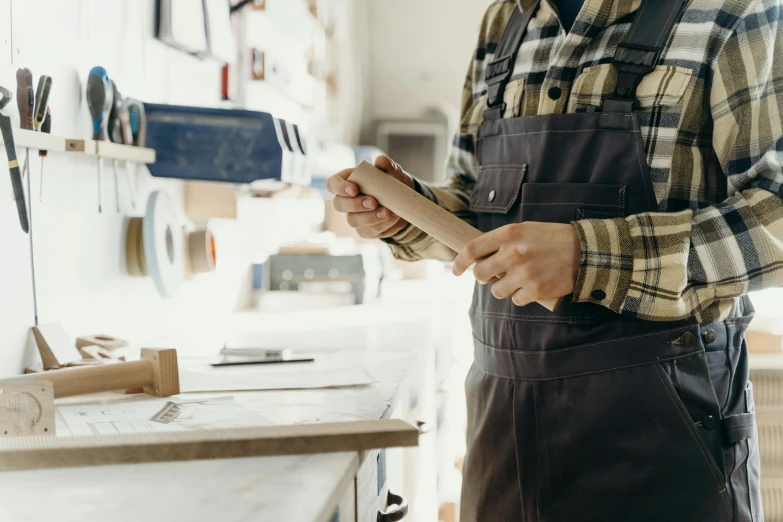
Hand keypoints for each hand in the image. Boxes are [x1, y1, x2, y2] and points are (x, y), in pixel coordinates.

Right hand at [327, 156, 413, 238]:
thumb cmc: (391, 182)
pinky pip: (368, 231)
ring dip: (370, 218)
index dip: (339, 187)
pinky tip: (393, 218)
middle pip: (339, 205)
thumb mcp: (392, 171)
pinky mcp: (365, 230)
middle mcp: (346, 200)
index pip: (333, 184)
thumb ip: (386, 165)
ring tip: (388, 212)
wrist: (404, 201)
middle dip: (355, 204)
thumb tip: (381, 161)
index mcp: (347, 182)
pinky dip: (381, 226)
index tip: (354, 189)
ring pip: (353, 221)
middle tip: (373, 202)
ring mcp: (354, 217)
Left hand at [452, 222, 579, 305]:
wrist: (586, 251)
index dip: (459, 262)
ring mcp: (524, 273)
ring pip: (496, 291)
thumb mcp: (525, 230)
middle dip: (485, 277)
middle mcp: (513, 253)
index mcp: (508, 234)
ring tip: (521, 278)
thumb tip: (477, 260)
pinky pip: (515, 300)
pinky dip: (522, 296)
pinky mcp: (535, 290)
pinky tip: (534, 285)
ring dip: (504, 287)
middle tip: (497, 274)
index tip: (456, 271)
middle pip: (480, 274)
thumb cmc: (552, 239)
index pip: (471, 249)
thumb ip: (501, 242)